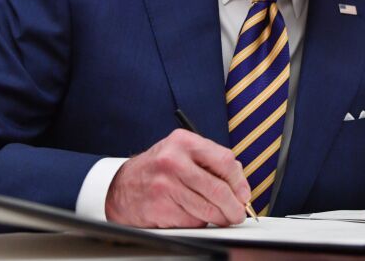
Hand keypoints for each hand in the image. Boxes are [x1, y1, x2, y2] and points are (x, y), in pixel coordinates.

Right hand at [105, 129, 250, 227]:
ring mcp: (166, 185)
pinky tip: (194, 216)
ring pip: (207, 208)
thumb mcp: (181, 153)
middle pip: (218, 188)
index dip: (239, 181)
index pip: (224, 161)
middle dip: (233, 206)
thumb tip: (239, 185)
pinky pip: (192, 221)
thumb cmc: (157, 169)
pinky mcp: (160, 207)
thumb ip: (210, 162)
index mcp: (184, 142)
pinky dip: (199, 223)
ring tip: (222, 218)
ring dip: (220, 218)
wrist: (121, 186)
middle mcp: (174, 161)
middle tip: (238, 213)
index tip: (244, 194)